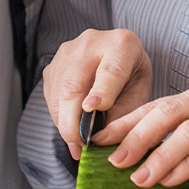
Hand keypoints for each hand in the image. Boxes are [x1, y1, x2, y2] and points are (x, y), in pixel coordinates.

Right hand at [43, 28, 153, 159]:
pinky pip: (51, 96)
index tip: (93, 109)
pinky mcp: (52, 64)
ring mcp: (67, 52)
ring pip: (58, 92)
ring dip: (64, 123)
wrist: (116, 53)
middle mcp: (91, 42)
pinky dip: (59, 117)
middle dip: (73, 120)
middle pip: (74, 83)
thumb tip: (99, 138)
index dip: (101, 90)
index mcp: (122, 45)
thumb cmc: (131, 77)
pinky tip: (71, 127)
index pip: (110, 70)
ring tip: (77, 144)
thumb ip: (122, 112)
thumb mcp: (138, 92)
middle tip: (80, 146)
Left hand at [93, 82, 188, 188]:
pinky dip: (185, 167)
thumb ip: (166, 142)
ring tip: (139, 179)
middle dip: (137, 136)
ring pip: (187, 131)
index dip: (123, 123)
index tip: (98, 140)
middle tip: (116, 161)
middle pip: (167, 112)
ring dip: (160, 156)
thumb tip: (124, 158)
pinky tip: (169, 181)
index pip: (152, 106)